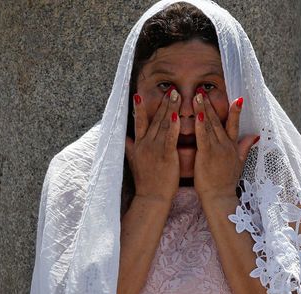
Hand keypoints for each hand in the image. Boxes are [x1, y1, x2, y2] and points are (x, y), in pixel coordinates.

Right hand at [125, 88, 181, 203]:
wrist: (152, 197)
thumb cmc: (146, 181)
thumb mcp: (133, 162)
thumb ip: (129, 147)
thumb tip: (124, 138)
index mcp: (139, 144)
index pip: (139, 122)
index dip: (140, 107)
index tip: (140, 93)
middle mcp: (146, 144)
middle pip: (155, 119)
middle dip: (163, 103)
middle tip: (171, 90)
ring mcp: (155, 149)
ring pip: (163, 124)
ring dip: (169, 108)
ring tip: (176, 95)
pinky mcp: (166, 155)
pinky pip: (170, 137)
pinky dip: (173, 126)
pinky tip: (177, 115)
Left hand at [193, 91, 259, 204]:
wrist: (219, 197)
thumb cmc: (226, 182)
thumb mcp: (239, 163)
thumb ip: (245, 147)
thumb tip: (256, 135)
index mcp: (232, 146)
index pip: (235, 124)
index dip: (235, 111)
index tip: (237, 97)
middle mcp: (226, 145)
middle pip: (219, 120)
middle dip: (212, 104)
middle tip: (204, 89)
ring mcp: (217, 149)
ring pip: (210, 125)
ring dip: (204, 109)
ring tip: (198, 95)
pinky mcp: (206, 154)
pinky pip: (203, 136)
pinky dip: (201, 124)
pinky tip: (198, 113)